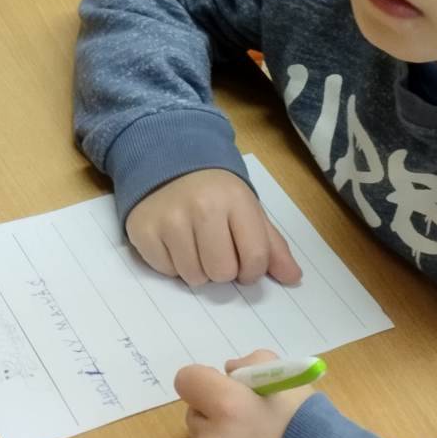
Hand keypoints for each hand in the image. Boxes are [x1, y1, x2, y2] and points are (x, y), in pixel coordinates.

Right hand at [126, 170, 301, 286]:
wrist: (167, 159)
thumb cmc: (214, 191)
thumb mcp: (247, 209)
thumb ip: (272, 245)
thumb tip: (294, 278)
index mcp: (235, 200)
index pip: (255, 258)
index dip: (252, 270)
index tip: (244, 261)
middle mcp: (202, 207)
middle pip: (222, 273)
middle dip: (222, 270)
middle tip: (215, 249)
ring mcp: (169, 219)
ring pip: (193, 277)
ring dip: (197, 269)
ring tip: (194, 244)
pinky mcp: (142, 230)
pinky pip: (166, 272)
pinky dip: (172, 264)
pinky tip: (173, 241)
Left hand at [175, 350, 316, 437]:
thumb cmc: (313, 432)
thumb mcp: (293, 384)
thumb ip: (256, 364)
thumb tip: (229, 371)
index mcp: (228, 405)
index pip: (188, 380)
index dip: (205, 383)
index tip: (223, 391)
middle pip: (196, 416)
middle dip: (215, 417)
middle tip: (247, 426)